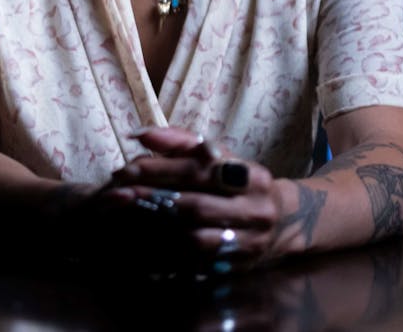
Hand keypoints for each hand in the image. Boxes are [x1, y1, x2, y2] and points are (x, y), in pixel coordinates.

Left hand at [109, 127, 288, 271]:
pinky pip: (196, 265)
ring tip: (128, 218)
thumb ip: (181, 142)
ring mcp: (249, 243)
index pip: (201, 170)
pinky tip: (144, 247)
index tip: (128, 168)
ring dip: (158, 229)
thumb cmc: (239, 182)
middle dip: (153, 198)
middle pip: (196, 205)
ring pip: (196, 239)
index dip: (161, 168)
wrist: (283, 222)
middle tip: (119, 194)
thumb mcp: (220, 157)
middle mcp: (256, 210)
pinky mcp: (237, 268)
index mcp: (253, 176)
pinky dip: (168, 257)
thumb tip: (142, 134)